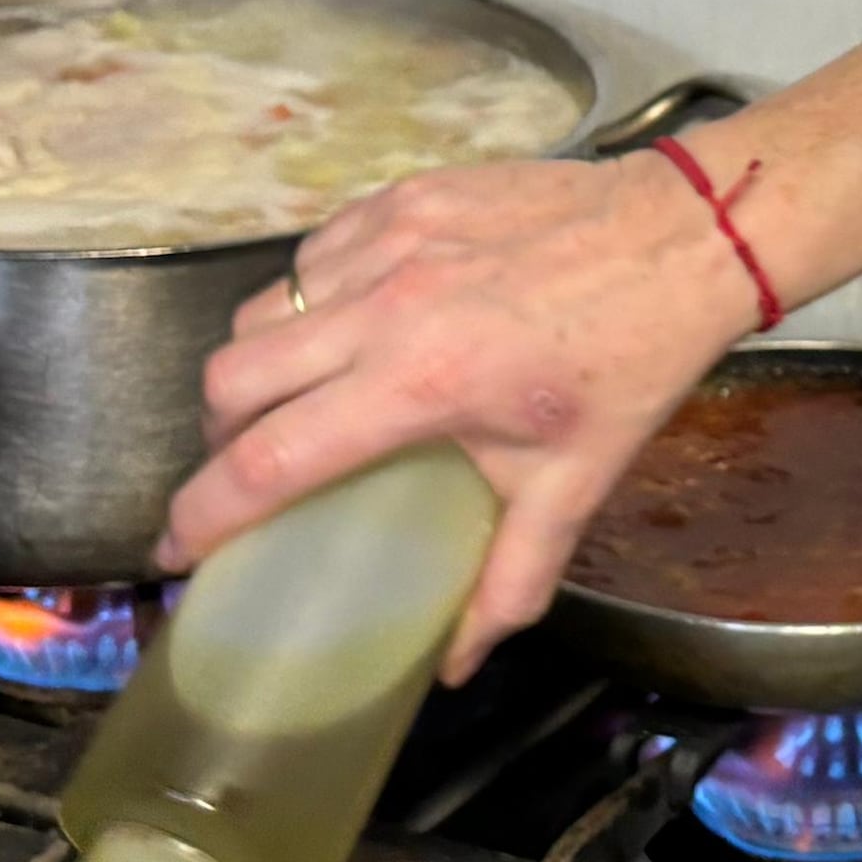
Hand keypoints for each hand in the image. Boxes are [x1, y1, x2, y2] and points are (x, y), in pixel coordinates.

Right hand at [151, 46, 861, 680]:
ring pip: (262, 310)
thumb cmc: (631, 360)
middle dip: (219, 438)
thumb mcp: (575, 486)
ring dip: (259, 365)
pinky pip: (311, 255)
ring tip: (296, 401)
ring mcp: (387, 239)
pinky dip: (310, 300)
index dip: (205, 513)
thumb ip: (508, 584)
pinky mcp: (400, 195)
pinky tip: (351, 329)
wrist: (684, 236)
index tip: (177, 550)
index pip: (269, 459)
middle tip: (246, 472)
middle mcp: (384, 305)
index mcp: (420, 384)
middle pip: (231, 377)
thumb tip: (453, 666)